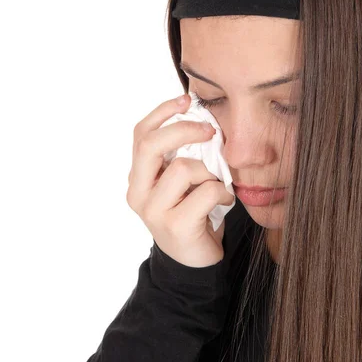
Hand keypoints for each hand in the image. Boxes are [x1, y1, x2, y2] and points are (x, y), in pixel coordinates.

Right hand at [126, 94, 232, 266]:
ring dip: (210, 173)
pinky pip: (206, 192)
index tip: (186, 99)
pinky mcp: (175, 226)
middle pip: (151, 145)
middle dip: (184, 130)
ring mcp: (153, 211)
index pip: (140, 134)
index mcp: (138, 177)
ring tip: (216, 187)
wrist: (193, 263)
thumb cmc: (192, 213)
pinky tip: (224, 202)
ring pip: (184, 168)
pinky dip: (222, 193)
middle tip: (210, 131)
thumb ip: (182, 156)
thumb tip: (203, 119)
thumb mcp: (181, 182)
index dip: (162, 112)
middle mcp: (138, 192)